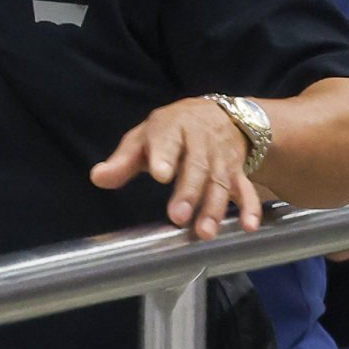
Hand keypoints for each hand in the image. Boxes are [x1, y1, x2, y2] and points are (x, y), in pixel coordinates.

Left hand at [97, 98, 264, 239]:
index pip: (168, 141)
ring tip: (205, 232)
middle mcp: (202, 143)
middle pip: (197, 168)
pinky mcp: (239, 173)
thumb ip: (123, 160)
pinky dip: (250, 208)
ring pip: (220, 183)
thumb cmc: (174, 131)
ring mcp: (222, 159)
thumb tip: (98, 178)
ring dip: (215, 208)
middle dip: (189, 193)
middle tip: (178, 217)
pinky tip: (248, 227)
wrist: (223, 116)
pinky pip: (247, 190)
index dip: (165, 157)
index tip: (160, 174)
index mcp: (173, 129)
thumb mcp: (145, 137)